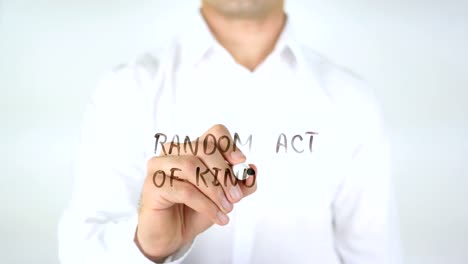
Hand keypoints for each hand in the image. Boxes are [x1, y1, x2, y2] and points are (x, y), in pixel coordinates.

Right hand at [135, 124, 257, 261]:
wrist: (171, 235)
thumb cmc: (194, 211)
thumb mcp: (224, 196)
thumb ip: (240, 184)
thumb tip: (252, 170)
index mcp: (192, 148)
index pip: (214, 133)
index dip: (229, 145)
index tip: (240, 162)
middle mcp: (174, 151)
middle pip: (204, 148)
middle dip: (224, 173)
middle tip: (236, 197)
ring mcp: (160, 165)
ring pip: (192, 166)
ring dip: (215, 190)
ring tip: (226, 208)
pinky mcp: (153, 184)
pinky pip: (184, 189)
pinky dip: (205, 204)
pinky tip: (216, 216)